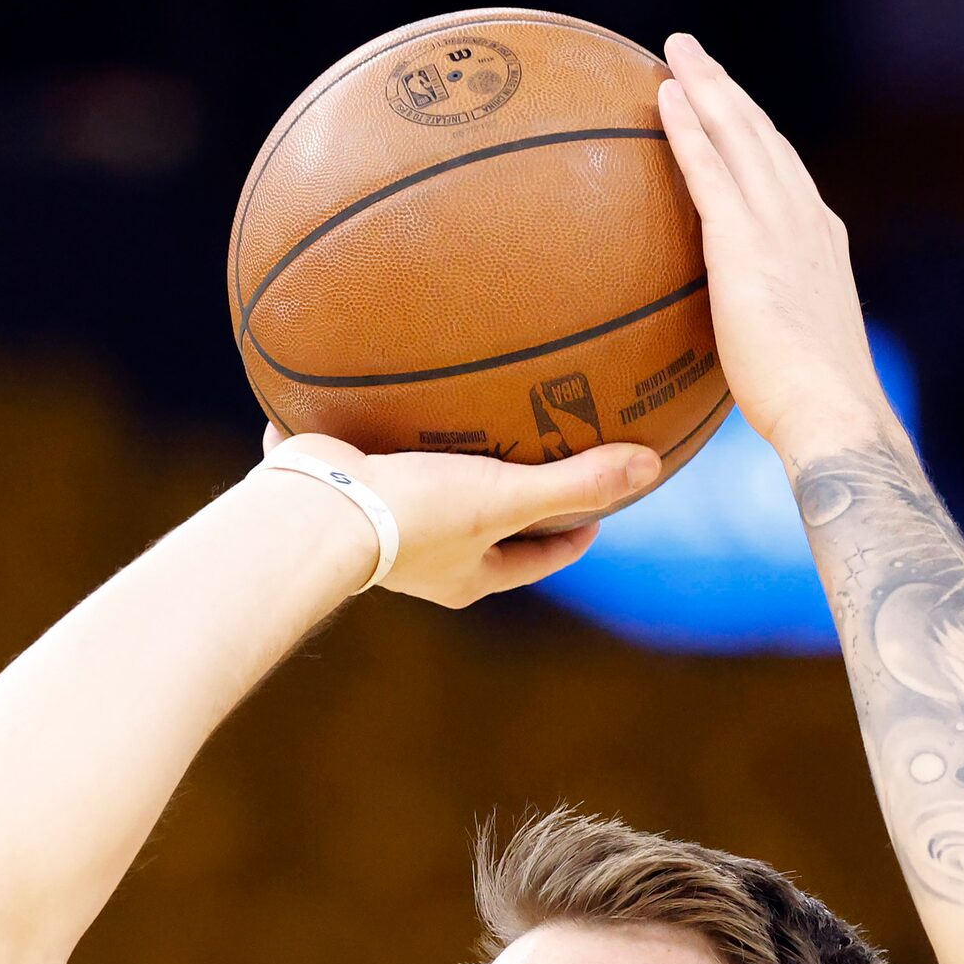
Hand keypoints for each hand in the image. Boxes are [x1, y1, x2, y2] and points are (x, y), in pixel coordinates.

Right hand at [256, 422, 659, 608]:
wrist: (312, 513)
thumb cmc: (411, 517)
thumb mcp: (504, 497)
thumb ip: (574, 483)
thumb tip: (650, 467)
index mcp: (465, 575)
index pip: (535, 562)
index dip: (571, 540)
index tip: (596, 516)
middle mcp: (423, 560)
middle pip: (483, 532)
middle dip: (512, 504)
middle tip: (544, 466)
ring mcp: (379, 527)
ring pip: (428, 495)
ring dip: (451, 466)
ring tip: (472, 423)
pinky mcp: (342, 491)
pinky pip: (375, 456)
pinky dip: (388, 429)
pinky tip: (394, 388)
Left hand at [656, 33, 898, 462]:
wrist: (833, 413)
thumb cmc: (812, 407)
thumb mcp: (792, 354)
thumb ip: (767, 330)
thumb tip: (742, 351)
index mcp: (820, 241)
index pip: (782, 170)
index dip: (754, 132)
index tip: (729, 105)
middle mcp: (805, 218)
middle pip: (761, 135)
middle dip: (727, 90)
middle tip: (692, 55)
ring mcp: (778, 225)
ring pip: (737, 135)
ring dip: (705, 87)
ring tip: (675, 53)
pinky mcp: (745, 242)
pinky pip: (708, 170)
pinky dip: (686, 128)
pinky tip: (662, 98)